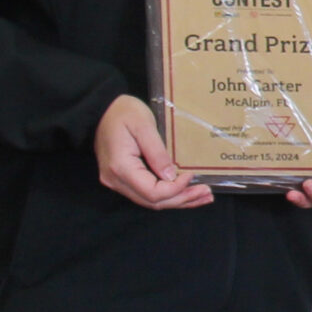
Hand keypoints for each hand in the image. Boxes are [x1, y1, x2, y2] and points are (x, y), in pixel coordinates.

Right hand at [95, 94, 213, 209]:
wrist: (103, 109)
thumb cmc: (123, 112)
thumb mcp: (144, 125)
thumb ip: (157, 152)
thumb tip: (171, 176)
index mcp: (120, 167)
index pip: (152, 192)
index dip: (175, 189)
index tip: (191, 175)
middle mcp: (116, 180)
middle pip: (153, 201)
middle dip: (182, 199)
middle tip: (207, 193)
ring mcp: (118, 182)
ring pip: (151, 201)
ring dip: (178, 200)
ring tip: (203, 196)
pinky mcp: (124, 179)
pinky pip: (147, 193)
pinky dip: (168, 195)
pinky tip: (186, 193)